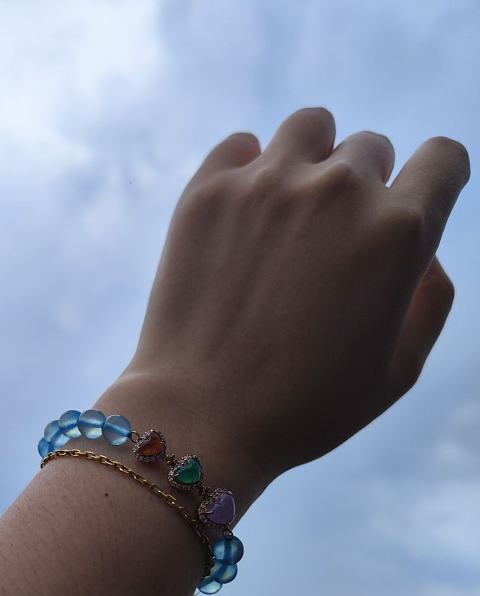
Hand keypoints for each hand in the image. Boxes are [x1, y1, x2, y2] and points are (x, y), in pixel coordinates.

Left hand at [115, 107, 469, 493]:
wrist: (200, 419)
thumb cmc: (304, 409)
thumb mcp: (397, 373)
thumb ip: (430, 299)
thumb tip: (425, 249)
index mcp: (399, 233)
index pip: (443, 158)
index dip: (435, 181)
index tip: (415, 200)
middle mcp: (339, 191)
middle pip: (371, 148)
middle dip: (365, 187)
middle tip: (332, 244)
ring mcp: (269, 184)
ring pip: (311, 127)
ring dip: (313, 159)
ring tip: (291, 211)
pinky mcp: (207, 191)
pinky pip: (242, 144)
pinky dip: (249, 168)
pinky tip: (244, 214)